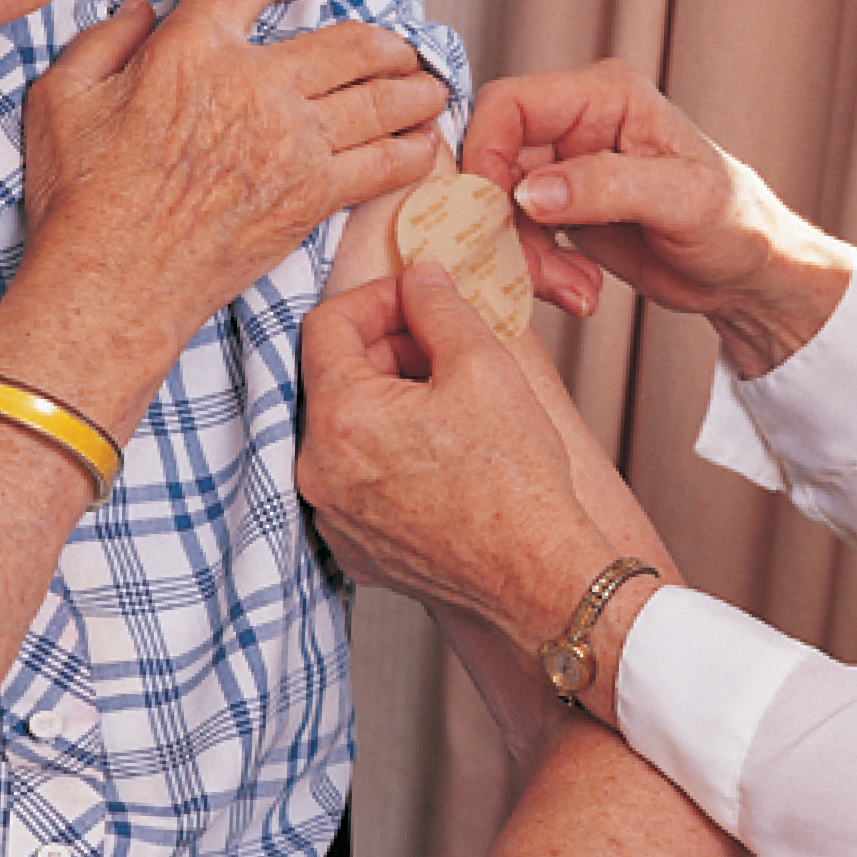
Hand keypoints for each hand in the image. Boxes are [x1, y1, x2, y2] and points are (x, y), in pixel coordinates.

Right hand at [18, 0, 447, 369]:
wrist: (110, 286)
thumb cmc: (80, 201)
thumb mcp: (62, 97)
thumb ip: (105, 40)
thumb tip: (140, 8)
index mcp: (192, 49)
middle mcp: (254, 86)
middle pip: (348, 41)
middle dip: (384, 41)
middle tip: (397, 47)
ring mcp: (291, 143)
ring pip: (380, 98)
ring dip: (414, 88)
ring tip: (428, 87)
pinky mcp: (311, 196)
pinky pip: (383, 163)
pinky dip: (412, 151)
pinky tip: (423, 146)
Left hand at [299, 264, 612, 642]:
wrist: (539, 579)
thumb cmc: (516, 482)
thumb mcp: (482, 363)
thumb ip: (438, 305)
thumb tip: (418, 277)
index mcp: (339, 418)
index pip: (325, 324)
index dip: (375, 299)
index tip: (416, 301)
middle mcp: (317, 471)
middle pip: (333, 378)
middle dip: (386, 351)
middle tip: (444, 350)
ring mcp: (332, 517)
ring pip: (346, 430)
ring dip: (388, 403)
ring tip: (449, 405)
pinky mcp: (354, 550)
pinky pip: (356, 481)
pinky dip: (388, 456)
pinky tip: (440, 457)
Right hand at [461, 62, 851, 373]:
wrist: (750, 275)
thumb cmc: (738, 224)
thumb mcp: (683, 200)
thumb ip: (606, 185)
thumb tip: (532, 191)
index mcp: (606, 95)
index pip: (510, 104)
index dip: (486, 154)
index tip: (492, 212)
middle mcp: (578, 124)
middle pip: (496, 162)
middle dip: (507, 225)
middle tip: (538, 272)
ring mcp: (567, 168)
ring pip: (501, 207)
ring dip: (524, 257)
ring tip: (574, 290)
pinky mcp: (564, 210)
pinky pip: (519, 237)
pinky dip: (538, 271)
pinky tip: (580, 290)